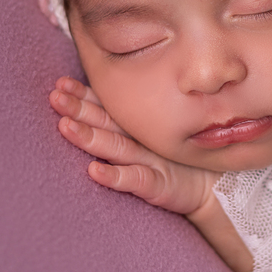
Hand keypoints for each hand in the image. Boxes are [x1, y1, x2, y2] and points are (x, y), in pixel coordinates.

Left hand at [49, 77, 218, 216]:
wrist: (214, 186)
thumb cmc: (179, 158)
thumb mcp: (152, 134)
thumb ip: (126, 118)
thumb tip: (90, 100)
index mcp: (136, 126)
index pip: (106, 106)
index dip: (83, 95)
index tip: (60, 84)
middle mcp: (140, 139)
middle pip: (106, 121)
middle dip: (80, 109)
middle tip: (56, 97)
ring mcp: (150, 160)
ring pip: (115, 146)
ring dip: (90, 137)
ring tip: (66, 128)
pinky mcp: (160, 184)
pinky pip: (135, 179)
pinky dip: (115, 176)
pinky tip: (95, 172)